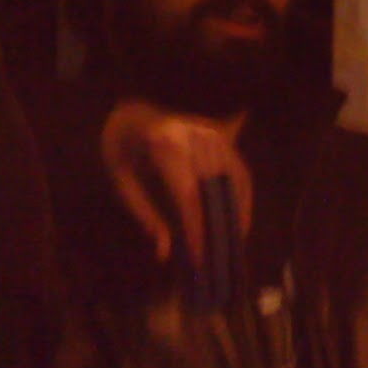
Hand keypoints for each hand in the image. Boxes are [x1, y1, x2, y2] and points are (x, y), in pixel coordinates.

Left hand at [100, 99, 253, 266]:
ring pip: (234, 178)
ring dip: (238, 210)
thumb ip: (146, 217)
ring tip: (236, 238)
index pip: (188, 195)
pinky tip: (240, 215)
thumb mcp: (123, 184)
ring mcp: (211, 133)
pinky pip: (240, 169)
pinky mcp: (220, 135)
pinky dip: (243, 194)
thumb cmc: (123, 150)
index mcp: (164, 147)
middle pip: (215, 188)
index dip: (197, 227)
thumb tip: (165, 252)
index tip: (200, 255)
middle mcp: (193, 138)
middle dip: (219, 223)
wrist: (130, 112)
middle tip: (221, 253)